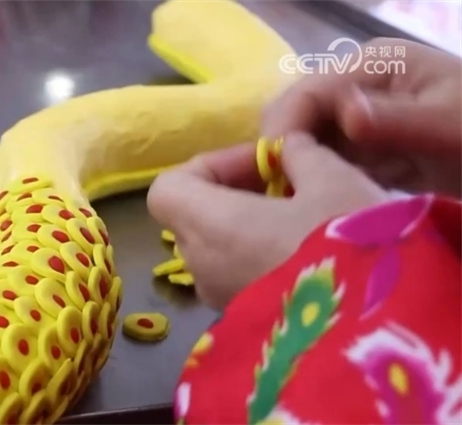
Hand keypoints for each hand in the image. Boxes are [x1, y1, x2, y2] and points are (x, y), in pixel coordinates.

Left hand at [147, 133, 388, 309]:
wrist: (378, 335)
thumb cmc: (348, 245)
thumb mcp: (334, 181)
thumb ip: (301, 155)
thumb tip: (288, 147)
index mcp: (206, 225)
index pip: (168, 188)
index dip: (209, 167)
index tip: (262, 164)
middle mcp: (201, 266)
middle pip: (194, 217)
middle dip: (235, 195)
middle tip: (290, 185)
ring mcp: (220, 301)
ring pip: (219, 250)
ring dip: (251, 228)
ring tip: (307, 220)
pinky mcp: (246, 325)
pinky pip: (239, 278)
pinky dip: (261, 259)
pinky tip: (312, 256)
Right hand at [262, 38, 461, 196]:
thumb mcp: (449, 128)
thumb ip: (397, 120)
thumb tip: (344, 113)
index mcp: (375, 66)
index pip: (306, 93)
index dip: (281, 130)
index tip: (272, 175)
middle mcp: (359, 89)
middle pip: (298, 120)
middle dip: (281, 155)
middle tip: (274, 200)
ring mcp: (362, 122)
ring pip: (307, 147)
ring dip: (295, 175)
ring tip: (285, 211)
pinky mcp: (369, 153)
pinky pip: (328, 168)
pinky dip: (316, 187)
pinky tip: (309, 212)